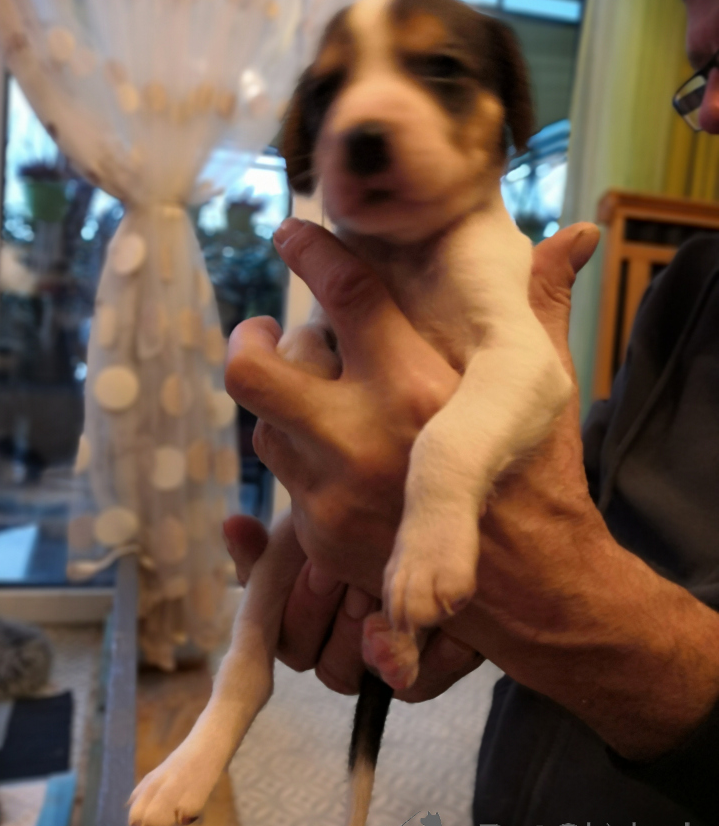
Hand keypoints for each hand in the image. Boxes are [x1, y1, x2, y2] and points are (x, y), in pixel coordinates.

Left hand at [227, 219, 718, 758]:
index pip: (343, 295)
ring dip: (281, 405)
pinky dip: (302, 459)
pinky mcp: (322, 540)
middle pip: (254, 372)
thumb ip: (544, 303)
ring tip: (314, 398)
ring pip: (262, 427)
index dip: (308, 252)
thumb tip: (577, 233)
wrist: (535, 592)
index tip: (289, 233)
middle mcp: (364, 440)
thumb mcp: (547, 388)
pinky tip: (335, 455)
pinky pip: (283, 484)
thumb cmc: (542, 479)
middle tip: (263, 334)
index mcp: (419, 388)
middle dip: (248, 340)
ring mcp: (334, 496)